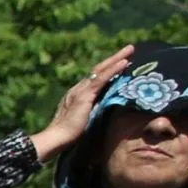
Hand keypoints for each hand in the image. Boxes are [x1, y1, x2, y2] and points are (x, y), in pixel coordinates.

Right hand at [34, 45, 135, 159]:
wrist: (57, 138)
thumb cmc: (71, 136)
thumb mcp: (87, 119)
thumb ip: (96, 110)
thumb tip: (109, 107)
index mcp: (78, 95)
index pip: (96, 78)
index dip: (109, 69)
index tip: (123, 62)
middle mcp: (78, 89)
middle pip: (99, 69)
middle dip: (115, 58)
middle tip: (130, 48)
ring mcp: (80, 91)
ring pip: (101, 70)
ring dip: (117, 59)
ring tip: (130, 50)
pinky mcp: (84, 95)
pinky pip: (101, 79)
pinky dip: (113, 69)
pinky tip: (124, 62)